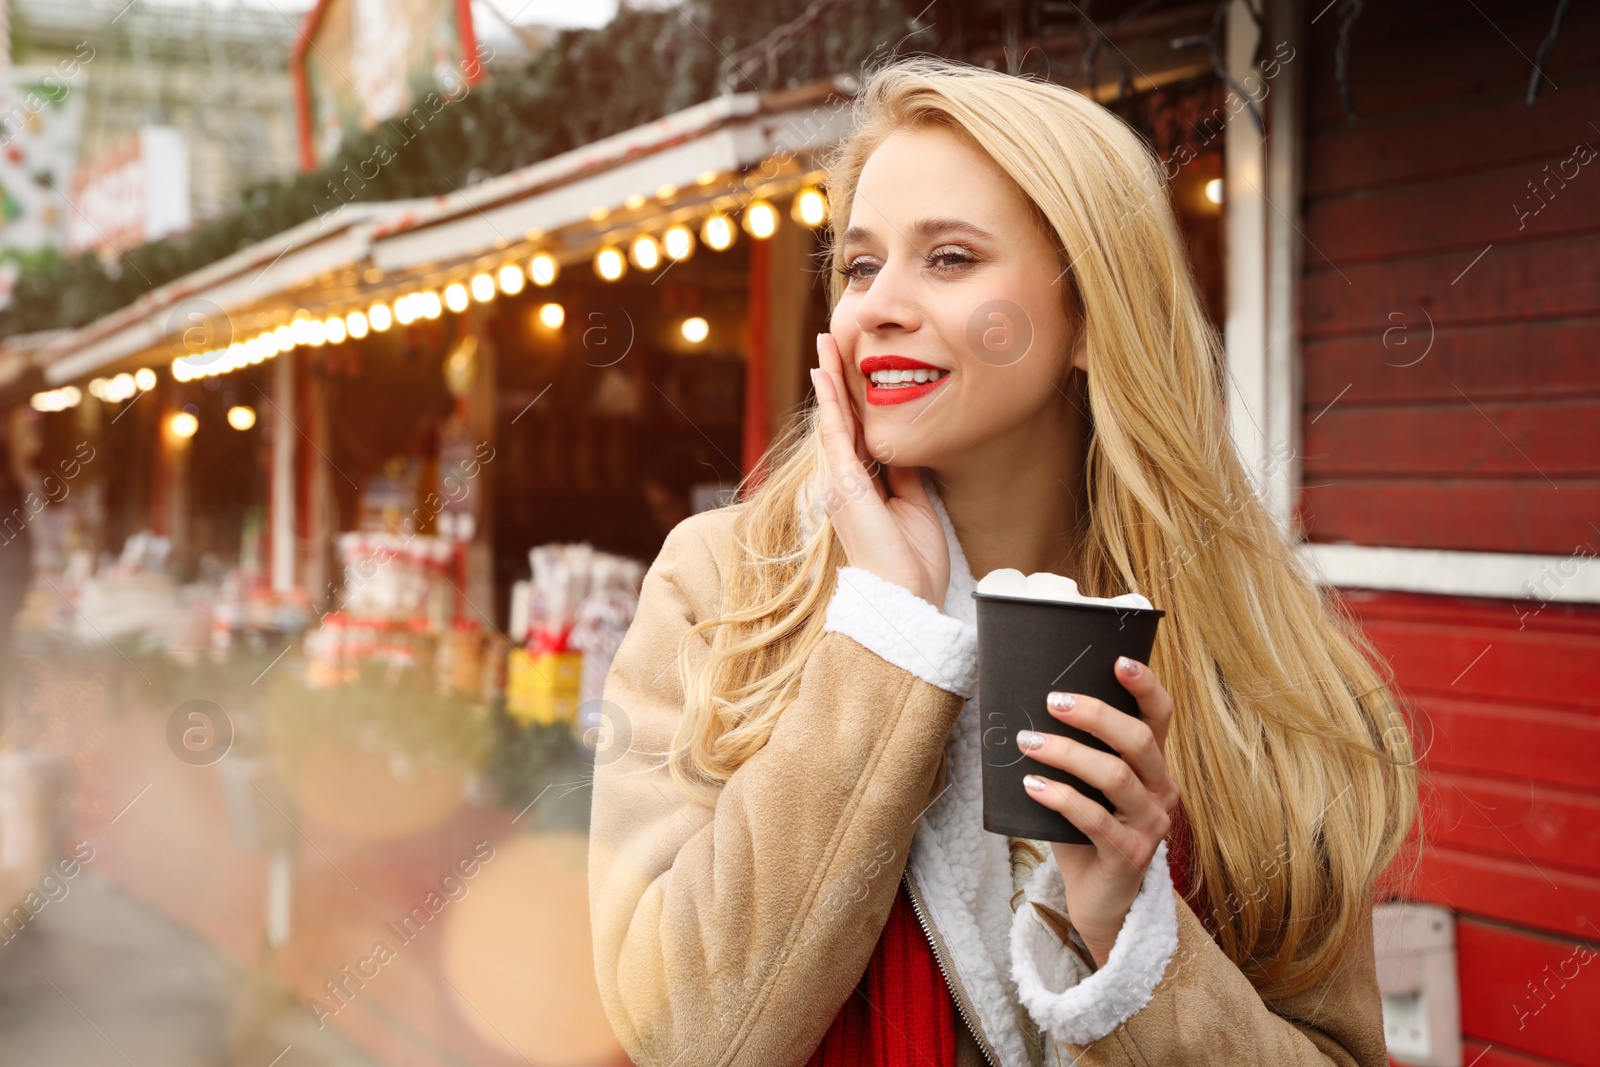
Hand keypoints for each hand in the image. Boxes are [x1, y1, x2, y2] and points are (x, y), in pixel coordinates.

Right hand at [811, 332, 949, 609]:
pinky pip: (836, 434)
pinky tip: (825, 374)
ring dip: (830, 379)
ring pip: (834, 420)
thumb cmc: (912, 563)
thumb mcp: (916, 507)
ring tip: (825, 344)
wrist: (905, 597)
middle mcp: (846, 481)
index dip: (856, 399)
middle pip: (841, 419)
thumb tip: (908, 447)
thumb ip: (906, 476)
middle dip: (836, 379)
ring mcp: (841, 483)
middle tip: (831, 341)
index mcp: (864, 488)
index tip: (853, 368)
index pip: (858, 433)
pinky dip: (831, 402)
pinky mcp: (845, 485)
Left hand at [1016, 655, 1178, 967]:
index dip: (1145, 686)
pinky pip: (1094, 819)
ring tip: (1028, 742)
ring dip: (1068, 754)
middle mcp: (1161, 792)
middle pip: (1139, 740)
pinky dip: (1060, 797)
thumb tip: (1022, 709)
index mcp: (1152, 768)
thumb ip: (1071, 753)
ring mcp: (1150, 826)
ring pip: (1116, 776)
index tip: (1118, 660)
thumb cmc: (1086, 836)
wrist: (1101, 904)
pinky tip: (1032, 786)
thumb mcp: (1084, 789)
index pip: (1160, 717)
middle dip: (1096, 715)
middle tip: (1054, 701)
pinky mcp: (1129, 855)